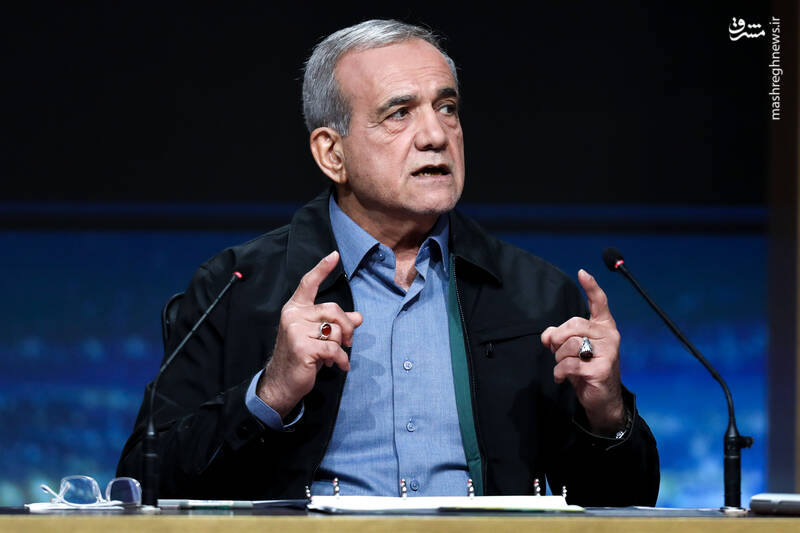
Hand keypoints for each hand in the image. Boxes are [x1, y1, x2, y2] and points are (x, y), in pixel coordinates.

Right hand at [258, 251, 362, 418]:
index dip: (322, 269)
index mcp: (295, 308)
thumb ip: (337, 324)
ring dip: (341, 346)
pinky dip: (341, 359)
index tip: (334, 255)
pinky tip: (340, 366)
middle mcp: (293, 315)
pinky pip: (333, 348)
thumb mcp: (319, 336)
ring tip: (333, 356)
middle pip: (333, 310)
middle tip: (349, 341)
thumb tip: (358, 317)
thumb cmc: (302, 356)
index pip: (308, 283)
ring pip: (334, 330)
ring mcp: (295, 330)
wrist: (283, 382)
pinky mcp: (302, 347)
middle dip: (347, 326)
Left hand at [540, 269, 623, 433]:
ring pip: (569, 345)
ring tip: (565, 366)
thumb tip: (547, 336)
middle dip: (558, 339)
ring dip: (558, 358)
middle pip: (573, 325)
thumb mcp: (571, 348)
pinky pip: (569, 364)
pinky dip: (559, 373)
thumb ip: (559, 336)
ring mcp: (608, 353)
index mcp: (604, 326)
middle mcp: (610, 335)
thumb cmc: (585, 368)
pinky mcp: (601, 370)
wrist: (601, 399)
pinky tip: (563, 377)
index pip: (599, 302)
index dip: (591, 287)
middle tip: (557, 351)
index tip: (582, 273)